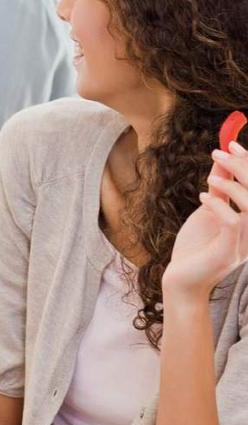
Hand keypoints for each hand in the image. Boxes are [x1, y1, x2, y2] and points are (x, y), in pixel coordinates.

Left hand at [162, 144, 247, 302]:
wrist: (182, 279)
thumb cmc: (196, 246)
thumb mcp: (209, 210)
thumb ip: (220, 189)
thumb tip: (222, 158)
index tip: (232, 145)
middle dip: (243, 170)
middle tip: (220, 152)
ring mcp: (244, 245)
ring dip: (232, 187)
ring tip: (210, 177)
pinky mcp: (227, 252)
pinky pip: (233, 224)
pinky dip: (220, 206)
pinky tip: (203, 198)